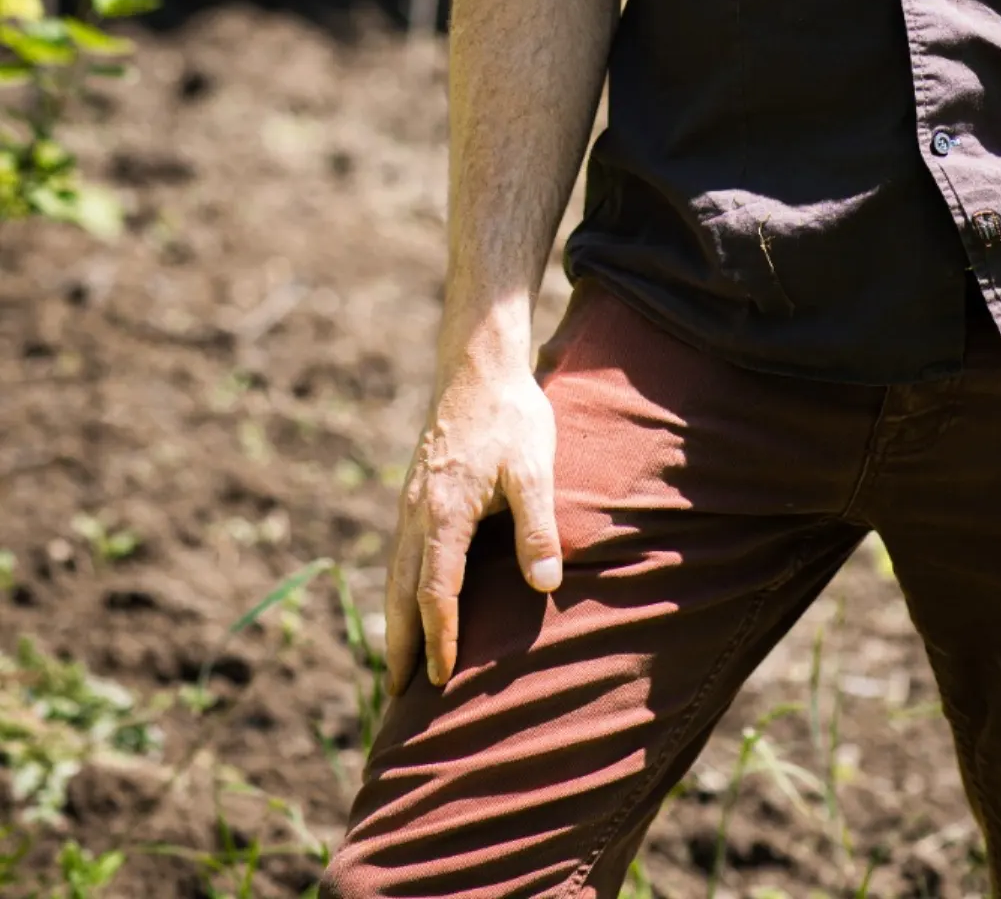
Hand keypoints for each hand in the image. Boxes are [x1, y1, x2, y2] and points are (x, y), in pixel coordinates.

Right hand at [385, 356, 561, 692]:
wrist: (477, 365)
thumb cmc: (510, 416)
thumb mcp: (534, 469)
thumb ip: (537, 527)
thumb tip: (545, 586)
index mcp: (443, 514)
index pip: (436, 592)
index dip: (440, 637)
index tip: (442, 680)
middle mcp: (417, 513)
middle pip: (401, 592)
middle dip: (400, 645)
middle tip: (397, 696)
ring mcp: (411, 502)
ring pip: (395, 573)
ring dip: (395, 619)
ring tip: (397, 663)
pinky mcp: (417, 491)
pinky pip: (400, 552)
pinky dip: (400, 588)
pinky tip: (410, 599)